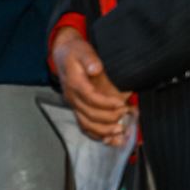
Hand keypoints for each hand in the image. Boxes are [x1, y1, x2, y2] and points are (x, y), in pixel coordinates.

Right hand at [54, 25, 131, 145]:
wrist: (62, 55)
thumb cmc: (74, 53)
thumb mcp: (82, 50)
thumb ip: (89, 59)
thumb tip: (96, 68)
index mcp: (74, 83)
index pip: (91, 98)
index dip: (108, 103)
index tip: (122, 103)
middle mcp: (72, 97)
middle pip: (90, 114)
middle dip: (111, 117)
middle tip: (127, 113)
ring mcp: (74, 105)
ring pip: (87, 125)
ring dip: (105, 131)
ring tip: (121, 130)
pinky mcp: (77, 109)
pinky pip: (84, 127)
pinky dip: (97, 135)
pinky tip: (110, 139)